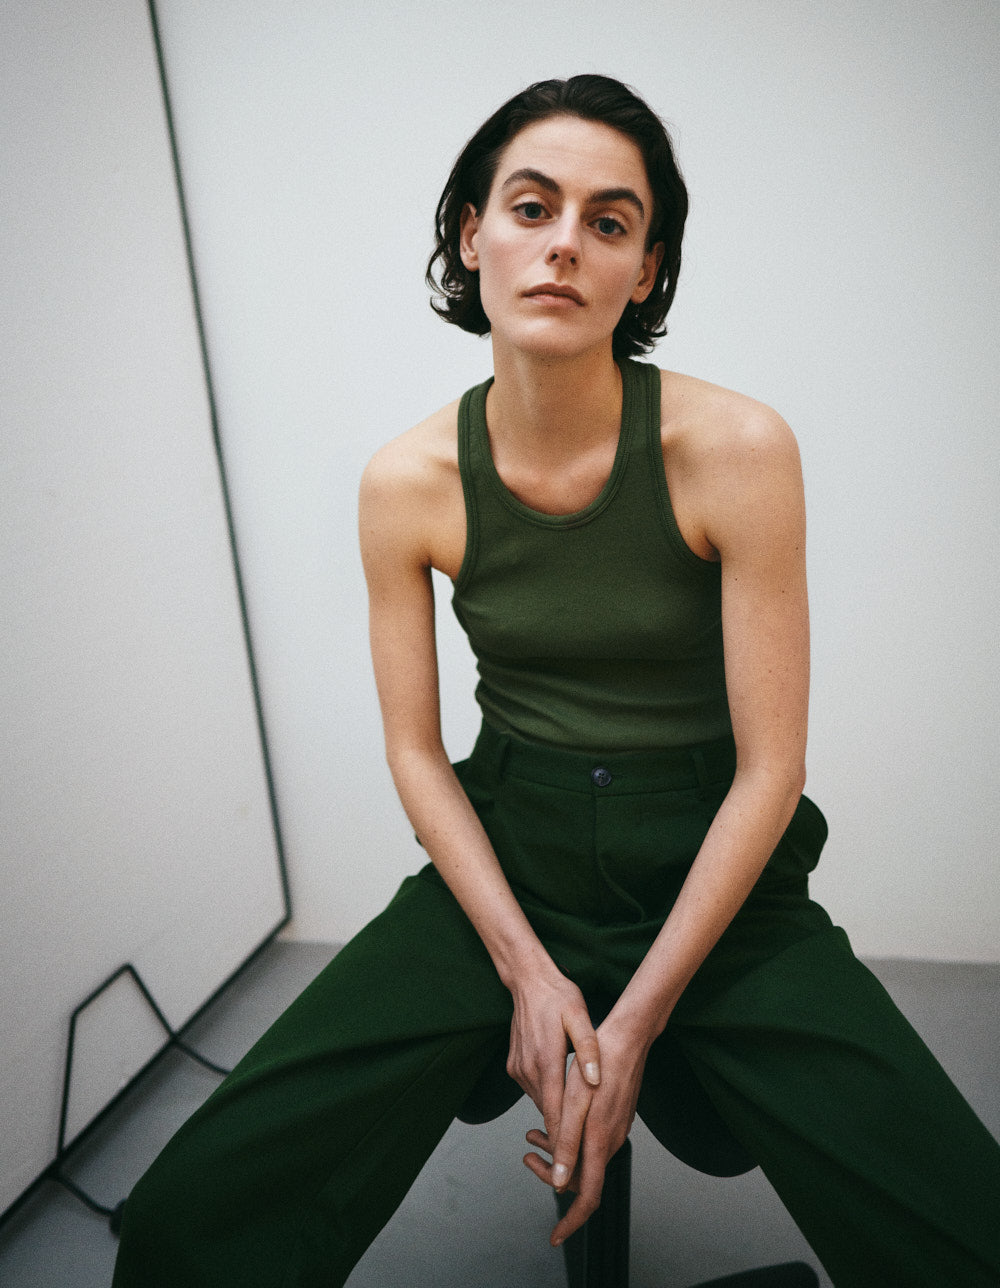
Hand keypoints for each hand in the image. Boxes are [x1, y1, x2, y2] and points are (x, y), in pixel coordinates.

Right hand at [506, 969, 600, 1151]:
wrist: (528, 981)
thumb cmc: (558, 997)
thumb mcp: (580, 1017)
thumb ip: (588, 1049)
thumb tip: (596, 1080)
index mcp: (546, 1060)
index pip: (554, 1113)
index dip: (563, 1142)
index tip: (570, 1169)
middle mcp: (528, 1069)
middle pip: (547, 1113)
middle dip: (564, 1132)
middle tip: (587, 1147)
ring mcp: (518, 1068)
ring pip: (540, 1102)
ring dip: (557, 1112)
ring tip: (580, 1123)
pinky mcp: (514, 1066)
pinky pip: (534, 1089)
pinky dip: (548, 1094)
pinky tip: (564, 1090)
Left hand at [522, 1014, 649, 1246]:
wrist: (628, 1039)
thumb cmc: (598, 1068)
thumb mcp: (574, 1105)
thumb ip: (567, 1145)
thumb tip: (557, 1183)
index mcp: (600, 1145)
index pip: (586, 1198)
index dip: (570, 1222)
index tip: (555, 1238)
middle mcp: (612, 1143)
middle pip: (581, 1178)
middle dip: (551, 1174)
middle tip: (526, 1158)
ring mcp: (616, 1130)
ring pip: (584, 1156)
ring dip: (556, 1152)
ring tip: (531, 1135)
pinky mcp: (615, 1117)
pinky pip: (590, 1140)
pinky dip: (567, 1138)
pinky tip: (553, 1120)